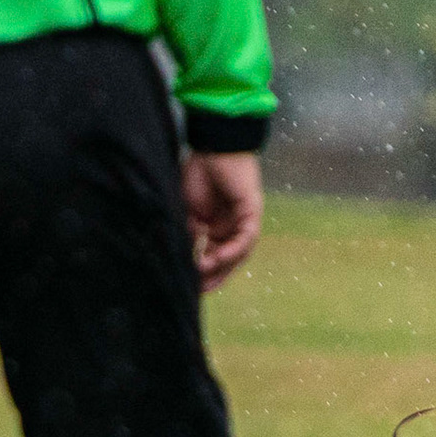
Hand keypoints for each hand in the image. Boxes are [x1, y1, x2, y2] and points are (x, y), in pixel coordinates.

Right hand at [181, 151, 262, 291]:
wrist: (213, 145)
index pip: (213, 256)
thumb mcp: (188, 210)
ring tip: (204, 273)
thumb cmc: (199, 172)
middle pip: (227, 260)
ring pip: (238, 252)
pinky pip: (246, 237)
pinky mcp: (251, 211)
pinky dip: (234, 249)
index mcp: (216, 226)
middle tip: (199, 290)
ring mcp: (243, 220)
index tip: (190, 286)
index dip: (203, 273)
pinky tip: (219, 257)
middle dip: (214, 276)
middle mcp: (232, 226)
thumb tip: (184, 258)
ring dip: (222, 265)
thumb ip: (189, 233)